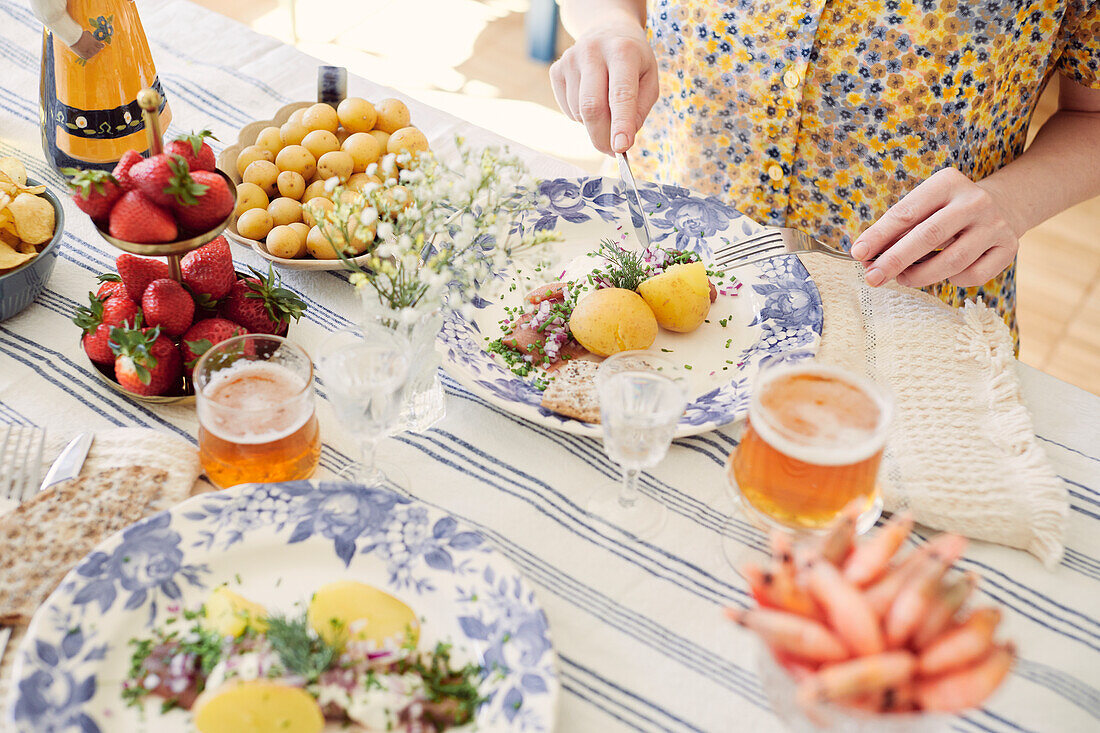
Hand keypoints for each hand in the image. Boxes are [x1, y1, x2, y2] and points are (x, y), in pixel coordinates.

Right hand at [70, 30, 104, 60]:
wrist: (73, 38)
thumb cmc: (80, 34)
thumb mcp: (88, 34)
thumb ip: (92, 37)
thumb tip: (93, 38)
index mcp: (97, 43)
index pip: (102, 46)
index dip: (101, 45)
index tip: (100, 45)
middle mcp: (95, 49)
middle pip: (98, 50)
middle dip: (95, 48)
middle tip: (91, 46)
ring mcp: (91, 54)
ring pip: (93, 53)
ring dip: (91, 51)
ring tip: (85, 47)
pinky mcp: (86, 57)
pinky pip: (88, 56)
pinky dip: (86, 54)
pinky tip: (83, 50)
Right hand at [549, 22, 657, 154]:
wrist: (607, 30)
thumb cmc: (633, 61)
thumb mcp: (649, 80)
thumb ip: (639, 110)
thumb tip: (620, 141)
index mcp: (623, 51)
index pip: (621, 93)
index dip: (620, 123)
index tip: (621, 148)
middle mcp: (593, 51)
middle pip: (591, 107)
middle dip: (601, 136)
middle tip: (612, 151)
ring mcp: (570, 59)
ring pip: (579, 112)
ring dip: (594, 124)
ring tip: (607, 107)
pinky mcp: (556, 70)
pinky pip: (567, 110)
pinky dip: (581, 116)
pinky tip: (591, 98)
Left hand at [850, 167, 1022, 288]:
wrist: (1003, 205)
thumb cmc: (946, 210)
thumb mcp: (923, 206)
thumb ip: (896, 229)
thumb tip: (865, 258)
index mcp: (947, 183)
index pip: (906, 212)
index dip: (879, 235)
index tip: (858, 253)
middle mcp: (975, 201)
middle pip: (929, 237)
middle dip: (895, 261)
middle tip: (872, 278)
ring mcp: (995, 225)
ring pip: (952, 261)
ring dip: (919, 276)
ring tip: (902, 278)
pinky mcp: (1008, 247)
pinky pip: (973, 275)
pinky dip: (952, 280)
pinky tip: (945, 272)